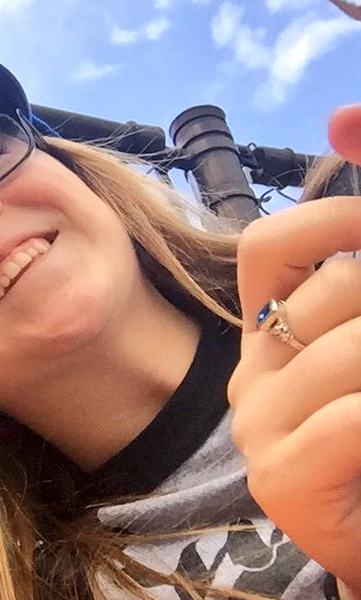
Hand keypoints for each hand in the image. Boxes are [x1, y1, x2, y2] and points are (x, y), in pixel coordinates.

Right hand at [228, 120, 360, 599]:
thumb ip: (354, 258)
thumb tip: (345, 117)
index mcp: (269, 338)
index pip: (270, 247)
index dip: (339, 216)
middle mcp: (250, 378)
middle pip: (332, 291)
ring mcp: (256, 430)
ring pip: (351, 350)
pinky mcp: (279, 482)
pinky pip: (351, 419)